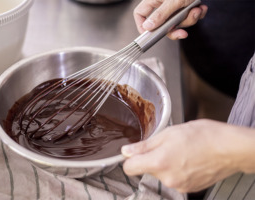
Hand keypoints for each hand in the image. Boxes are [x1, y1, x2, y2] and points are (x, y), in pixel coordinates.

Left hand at [122, 119, 254, 192]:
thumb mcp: (168, 133)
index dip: (130, 158)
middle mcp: (166, 178)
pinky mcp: (188, 188)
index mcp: (158, 162)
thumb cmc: (202, 136)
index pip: (129, 168)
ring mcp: (178, 185)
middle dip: (152, 158)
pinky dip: (177, 170)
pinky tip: (188, 159)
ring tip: (181, 151)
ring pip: (161, 174)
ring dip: (165, 164)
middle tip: (167, 145)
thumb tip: (126, 151)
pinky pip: (174, 179)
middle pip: (147, 169)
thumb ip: (144, 145)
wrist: (229, 148)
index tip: (134, 153)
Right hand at [134, 0, 207, 39]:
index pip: (140, 14)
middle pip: (162, 24)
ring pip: (177, 23)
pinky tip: (200, 8)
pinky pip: (188, 18)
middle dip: (176, 28)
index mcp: (154, 0)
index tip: (151, 35)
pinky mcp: (185, 7)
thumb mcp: (173, 1)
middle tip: (182, 31)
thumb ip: (160, 14)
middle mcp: (163, 4)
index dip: (142, 26)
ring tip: (196, 10)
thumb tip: (148, 26)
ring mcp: (174, 7)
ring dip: (189, 19)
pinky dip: (196, 15)